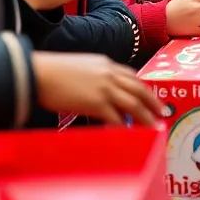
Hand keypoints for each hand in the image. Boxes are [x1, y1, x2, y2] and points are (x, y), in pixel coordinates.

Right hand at [31, 51, 163, 126]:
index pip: (132, 76)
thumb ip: (93, 77)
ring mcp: (105, 88)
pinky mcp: (97, 102)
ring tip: (153, 128)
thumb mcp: (79, 68)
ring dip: (145, 118)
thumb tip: (96, 92)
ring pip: (133, 105)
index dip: (144, 88)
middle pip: (139, 89)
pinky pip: (116, 119)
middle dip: (152, 103)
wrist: (37, 73)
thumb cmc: (51, 72)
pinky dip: (124, 128)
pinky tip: (128, 136)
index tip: (151, 97)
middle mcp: (109, 74)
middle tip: (161, 114)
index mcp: (106, 64)